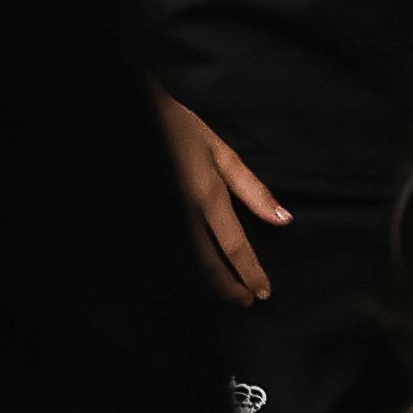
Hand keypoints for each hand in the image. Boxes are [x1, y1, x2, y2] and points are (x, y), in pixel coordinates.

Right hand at [158, 91, 285, 302]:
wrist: (128, 112)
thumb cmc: (177, 127)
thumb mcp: (220, 151)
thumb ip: (251, 188)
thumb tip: (284, 220)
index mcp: (207, 196)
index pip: (234, 246)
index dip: (250, 273)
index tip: (263, 293)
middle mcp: (183, 212)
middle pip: (207, 263)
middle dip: (228, 286)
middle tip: (245, 300)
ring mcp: (160, 216)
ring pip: (185, 260)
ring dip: (208, 280)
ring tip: (225, 289)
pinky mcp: (145, 216)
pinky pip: (169, 248)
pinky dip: (186, 264)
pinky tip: (195, 269)